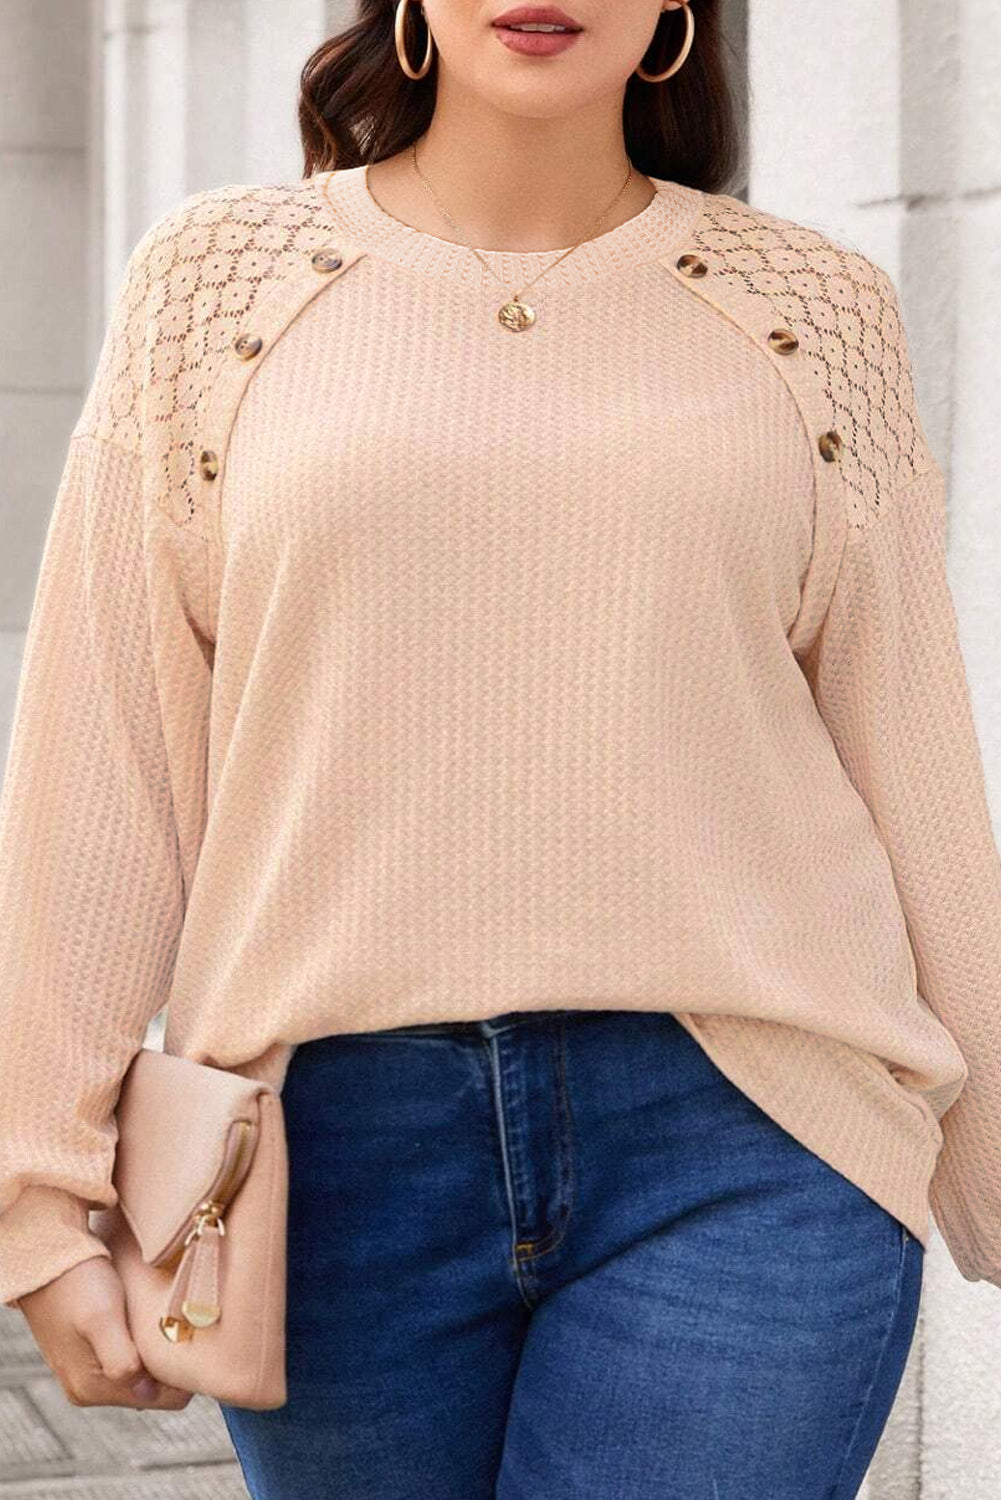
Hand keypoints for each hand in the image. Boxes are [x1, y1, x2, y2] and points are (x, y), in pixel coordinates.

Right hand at [17, 1256, 192, 1408]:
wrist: (47, 1253)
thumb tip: (144, 1391)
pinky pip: (129, 1356)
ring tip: (164, 1318)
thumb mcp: (102, 1319)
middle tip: (182, 1326)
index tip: (194, 1341)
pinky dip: (142, 1342)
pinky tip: (146, 1317)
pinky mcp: (88, 1351)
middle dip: (170, 1362)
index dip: (183, 1375)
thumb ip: (121, 1360)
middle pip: (153, 1389)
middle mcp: (87, 1388)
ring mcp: (87, 1371)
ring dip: (156, 1350)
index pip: (162, 1400)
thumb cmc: (77, 1282)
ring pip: (143, 1372)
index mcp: (92, 1388)